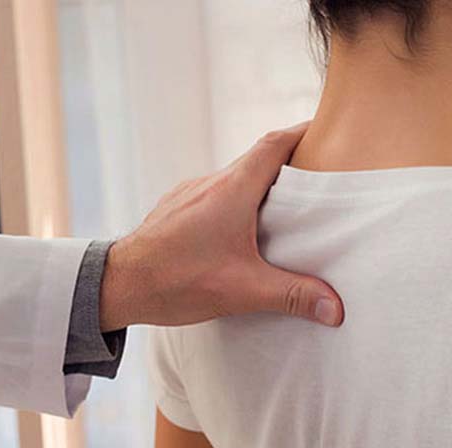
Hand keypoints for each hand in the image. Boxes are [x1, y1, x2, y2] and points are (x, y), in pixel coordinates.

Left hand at [99, 123, 342, 330]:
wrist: (117, 285)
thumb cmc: (175, 280)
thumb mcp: (244, 290)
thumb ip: (292, 295)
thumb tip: (334, 309)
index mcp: (232, 190)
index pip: (275, 144)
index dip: (303, 134)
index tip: (325, 134)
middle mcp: (210, 183)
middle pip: (258, 160)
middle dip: (290, 166)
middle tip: (318, 181)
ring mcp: (190, 194)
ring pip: (235, 179)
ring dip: (261, 189)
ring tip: (285, 213)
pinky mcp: (176, 209)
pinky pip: (215, 196)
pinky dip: (237, 204)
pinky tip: (241, 234)